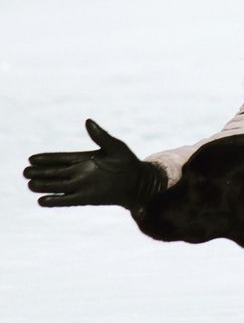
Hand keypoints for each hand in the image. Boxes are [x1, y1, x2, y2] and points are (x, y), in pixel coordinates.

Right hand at [23, 119, 166, 208]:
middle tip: (26, 171)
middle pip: (54, 172)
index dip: (47, 158)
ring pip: (57, 186)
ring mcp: (81, 186)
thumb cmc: (128, 162)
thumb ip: (100, 136)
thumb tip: (88, 121)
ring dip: (44, 185)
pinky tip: (41, 200)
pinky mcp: (85, 198)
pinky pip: (66, 200)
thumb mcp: (115, 146)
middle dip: (40, 172)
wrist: (138, 182)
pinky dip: (54, 201)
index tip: (32, 158)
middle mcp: (79, 172)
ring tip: (30, 183)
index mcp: (84, 159)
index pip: (60, 158)